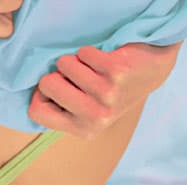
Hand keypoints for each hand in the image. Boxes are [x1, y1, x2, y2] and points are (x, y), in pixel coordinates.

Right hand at [28, 41, 182, 138]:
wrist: (151, 70)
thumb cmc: (110, 90)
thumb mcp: (85, 111)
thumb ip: (59, 110)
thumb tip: (35, 95)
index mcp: (83, 130)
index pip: (35, 111)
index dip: (42, 95)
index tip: (60, 91)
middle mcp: (94, 117)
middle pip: (46, 84)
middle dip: (57, 74)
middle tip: (78, 78)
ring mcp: (106, 95)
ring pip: (63, 64)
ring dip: (75, 61)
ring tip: (93, 69)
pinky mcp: (116, 72)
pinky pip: (82, 53)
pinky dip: (90, 52)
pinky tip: (105, 60)